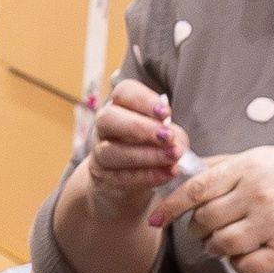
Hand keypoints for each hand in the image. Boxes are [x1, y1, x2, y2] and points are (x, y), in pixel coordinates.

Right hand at [87, 77, 185, 225]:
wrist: (122, 180)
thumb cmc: (148, 147)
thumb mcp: (163, 134)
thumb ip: (170, 134)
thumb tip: (174, 143)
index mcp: (119, 106)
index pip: (124, 93)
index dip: (144, 100)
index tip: (166, 112)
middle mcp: (104, 126)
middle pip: (108, 119)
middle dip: (139, 127)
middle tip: (167, 137)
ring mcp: (100, 153)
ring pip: (112, 151)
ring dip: (146, 154)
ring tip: (173, 157)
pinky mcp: (103, 178)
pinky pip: (122, 176)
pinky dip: (148, 175)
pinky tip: (169, 173)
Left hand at [149, 144, 273, 272]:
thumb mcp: (269, 158)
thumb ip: (228, 166)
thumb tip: (188, 170)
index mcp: (249, 168)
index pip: (195, 188)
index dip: (171, 205)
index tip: (158, 217)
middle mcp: (257, 194)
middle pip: (205, 219)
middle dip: (198, 228)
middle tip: (207, 229)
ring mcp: (273, 224)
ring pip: (221, 244)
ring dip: (216, 247)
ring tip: (225, 243)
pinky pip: (245, 266)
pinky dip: (239, 264)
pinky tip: (247, 255)